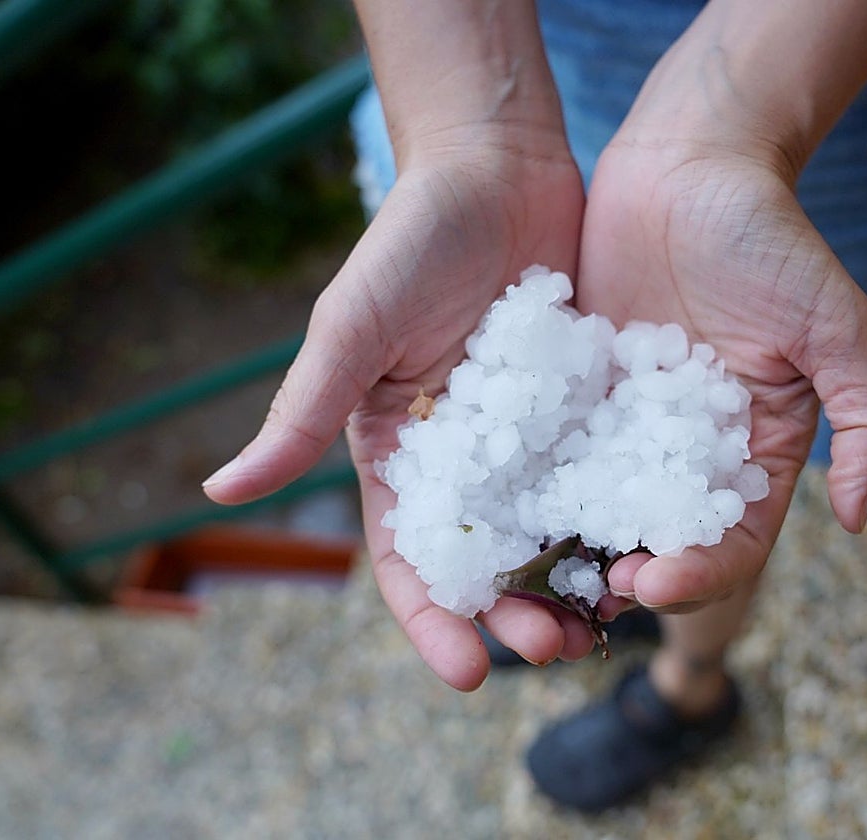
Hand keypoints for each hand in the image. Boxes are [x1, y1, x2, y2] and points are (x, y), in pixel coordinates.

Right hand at [203, 144, 598, 689]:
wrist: (495, 166)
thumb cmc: (410, 240)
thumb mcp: (354, 327)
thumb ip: (302, 411)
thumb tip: (217, 494)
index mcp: (401, 454)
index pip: (409, 559)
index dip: (433, 621)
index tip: (468, 675)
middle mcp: (465, 457)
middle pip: (489, 561)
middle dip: (515, 615)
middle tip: (558, 649)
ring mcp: (528, 434)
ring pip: (551, 530)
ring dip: (573, 581)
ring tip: (609, 617)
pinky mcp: (580, 405)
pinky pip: (601, 471)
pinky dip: (617, 513)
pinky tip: (649, 544)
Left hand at [576, 139, 866, 612]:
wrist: (690, 163)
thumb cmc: (771, 238)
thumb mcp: (836, 323)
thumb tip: (861, 519)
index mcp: (754, 454)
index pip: (732, 543)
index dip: (700, 575)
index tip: (655, 581)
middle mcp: (687, 455)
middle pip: (658, 546)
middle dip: (625, 582)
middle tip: (583, 597)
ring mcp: (625, 430)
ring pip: (597, 515)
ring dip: (570, 554)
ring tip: (533, 575)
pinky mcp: (574, 398)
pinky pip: (549, 456)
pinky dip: (529, 492)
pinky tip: (496, 511)